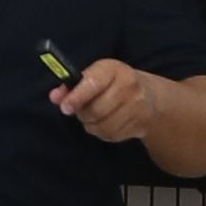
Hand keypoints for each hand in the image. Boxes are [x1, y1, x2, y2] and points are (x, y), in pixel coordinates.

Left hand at [48, 56, 176, 143]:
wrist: (150, 97)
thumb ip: (72, 86)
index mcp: (114, 70)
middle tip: (81, 110)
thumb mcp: (95, 76)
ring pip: (102, 125)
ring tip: (93, 115)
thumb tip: (54, 97)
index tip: (64, 108)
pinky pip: (109, 135)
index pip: (93, 83)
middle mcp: (128, 87)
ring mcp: (136, 107)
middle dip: (83, 113)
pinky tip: (105, 122)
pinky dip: (101, 132)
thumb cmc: (114, 83)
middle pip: (96, 109)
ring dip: (91, 124)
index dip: (77, 97)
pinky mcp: (138, 126)